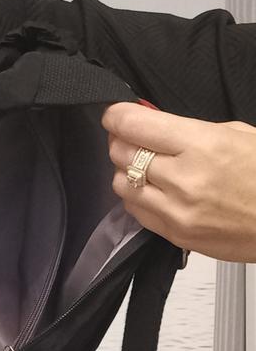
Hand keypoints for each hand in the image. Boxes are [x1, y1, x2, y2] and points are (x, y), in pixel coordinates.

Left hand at [102, 102, 255, 262]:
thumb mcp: (236, 134)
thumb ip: (188, 129)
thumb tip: (152, 121)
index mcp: (201, 144)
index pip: (134, 125)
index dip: (116, 116)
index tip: (114, 114)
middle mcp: (184, 178)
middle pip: (121, 154)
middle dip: (120, 141)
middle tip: (129, 136)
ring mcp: (177, 211)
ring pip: (121, 185)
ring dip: (125, 171)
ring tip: (142, 165)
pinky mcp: (176, 235)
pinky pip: (136, 212)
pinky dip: (136, 197)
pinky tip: (152, 190)